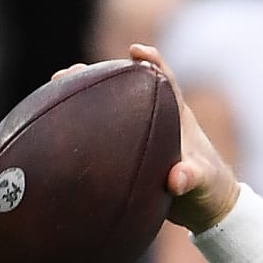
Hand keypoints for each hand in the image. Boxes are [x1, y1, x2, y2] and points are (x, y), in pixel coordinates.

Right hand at [51, 44, 237, 233]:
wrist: (205, 211)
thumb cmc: (210, 190)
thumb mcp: (204, 183)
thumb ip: (192, 177)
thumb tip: (176, 179)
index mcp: (178, 118)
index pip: (165, 81)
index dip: (151, 62)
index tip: (135, 50)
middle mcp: (156, 120)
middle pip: (126, 89)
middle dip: (100, 75)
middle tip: (72, 71)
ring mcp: (140, 136)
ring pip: (109, 110)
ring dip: (83, 98)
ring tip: (53, 89)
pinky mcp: (128, 154)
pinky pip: (101, 136)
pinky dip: (81, 130)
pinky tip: (51, 131)